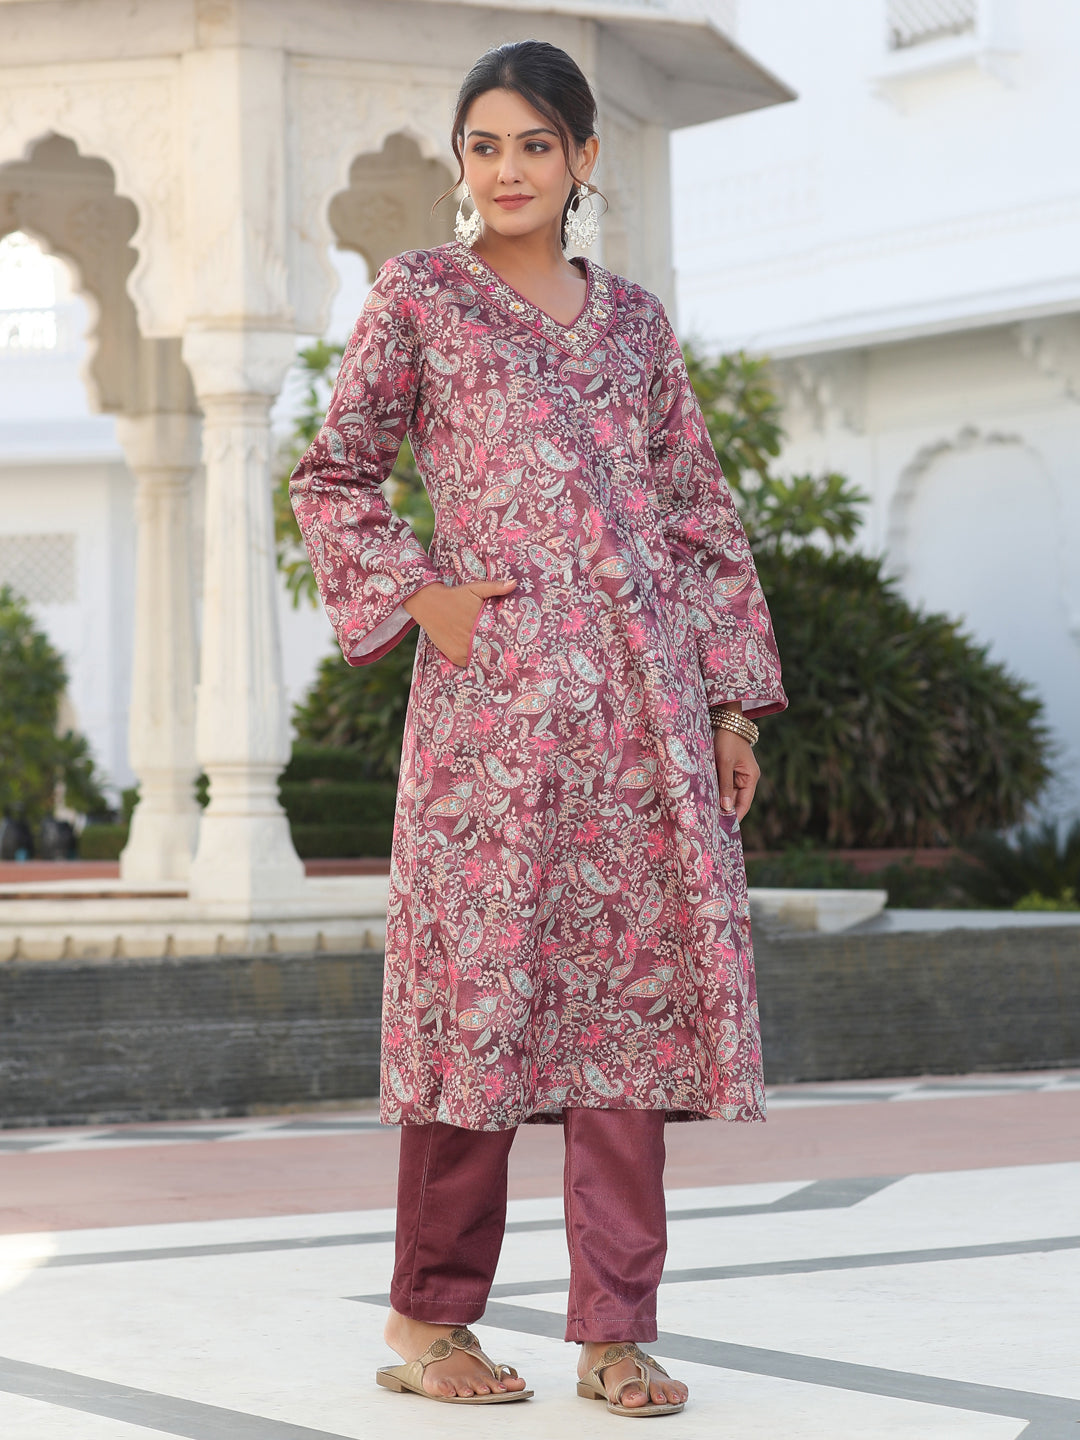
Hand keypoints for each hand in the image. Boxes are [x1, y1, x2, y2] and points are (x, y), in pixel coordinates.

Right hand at [403, 578, 517, 666]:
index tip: (515, 644)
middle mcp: (471, 639)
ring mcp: (462, 650)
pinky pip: (469, 664)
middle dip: (499, 651)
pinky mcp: (455, 656)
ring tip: (498, 660)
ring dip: (487, 658)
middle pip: (492, 651)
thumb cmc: (455, 595)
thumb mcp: (475, 588)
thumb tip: (515, 583)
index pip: (500, 638)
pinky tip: (482, 660)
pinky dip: (475, 662)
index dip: (509, 642)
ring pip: (481, 659)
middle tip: (509, 655)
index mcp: (480, 624)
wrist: (429, 603)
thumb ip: (495, 587)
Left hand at [713, 728, 759, 821]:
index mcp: (751, 778)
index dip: (735, 817)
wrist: (725, 720)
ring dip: (718, 801)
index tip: (725, 830)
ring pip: (727, 793)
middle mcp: (746, 778)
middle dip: (723, 811)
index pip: (744, 804)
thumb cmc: (727, 740)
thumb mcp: (724, 763)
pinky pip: (722, 785)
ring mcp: (737, 774)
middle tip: (710, 825)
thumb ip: (724, 785)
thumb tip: (725, 808)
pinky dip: (715, 791)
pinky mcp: (728, 769)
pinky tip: (705, 799)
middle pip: (734, 800)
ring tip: (706, 815)